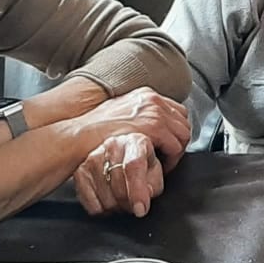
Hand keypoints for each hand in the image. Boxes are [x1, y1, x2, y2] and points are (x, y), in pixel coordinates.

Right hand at [73, 132, 165, 216]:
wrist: (118, 155)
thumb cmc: (139, 165)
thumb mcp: (154, 172)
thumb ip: (153, 185)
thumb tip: (143, 197)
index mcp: (135, 142)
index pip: (134, 166)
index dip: (138, 191)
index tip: (141, 209)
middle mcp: (112, 146)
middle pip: (119, 188)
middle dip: (130, 203)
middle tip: (135, 204)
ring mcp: (93, 158)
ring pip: (106, 201)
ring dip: (117, 208)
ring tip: (122, 198)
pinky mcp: (80, 173)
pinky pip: (92, 206)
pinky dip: (103, 210)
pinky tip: (109, 199)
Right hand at [74, 87, 191, 169]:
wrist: (80, 136)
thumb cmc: (92, 131)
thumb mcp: (117, 114)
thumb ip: (135, 117)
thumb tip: (144, 127)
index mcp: (145, 95)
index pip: (175, 110)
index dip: (174, 129)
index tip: (168, 143)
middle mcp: (152, 99)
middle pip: (183, 120)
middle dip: (178, 140)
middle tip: (169, 156)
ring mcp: (154, 111)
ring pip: (183, 133)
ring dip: (177, 151)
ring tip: (165, 163)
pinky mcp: (154, 127)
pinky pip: (176, 146)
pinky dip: (172, 159)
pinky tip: (160, 167)